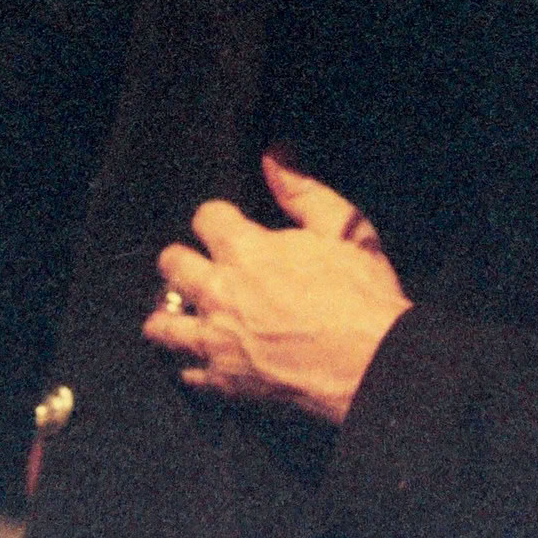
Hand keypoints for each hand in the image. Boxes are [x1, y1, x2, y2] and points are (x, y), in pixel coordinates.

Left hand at [142, 150, 412, 425]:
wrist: (373, 365)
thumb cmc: (363, 298)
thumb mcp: (341, 229)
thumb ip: (301, 191)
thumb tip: (275, 156)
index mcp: (245, 251)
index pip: (204, 216)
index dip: (217, 218)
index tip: (227, 226)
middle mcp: (220, 293)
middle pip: (170, 264)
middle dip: (183, 260)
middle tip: (201, 266)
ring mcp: (218, 340)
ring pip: (163, 324)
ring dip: (171, 314)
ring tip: (184, 312)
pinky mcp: (226, 381)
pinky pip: (188, 373)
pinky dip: (193, 364)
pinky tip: (205, 358)